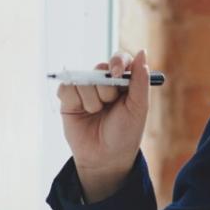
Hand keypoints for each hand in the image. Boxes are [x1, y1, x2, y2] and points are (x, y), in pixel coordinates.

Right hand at [57, 49, 151, 200]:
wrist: (105, 158)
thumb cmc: (125, 133)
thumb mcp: (138, 108)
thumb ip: (140, 80)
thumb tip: (142, 51)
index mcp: (123, 82)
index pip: (120, 59)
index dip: (118, 62)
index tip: (117, 73)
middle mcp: (104, 82)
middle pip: (100, 67)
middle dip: (106, 88)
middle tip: (110, 104)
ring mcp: (85, 90)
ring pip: (84, 79)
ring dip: (92, 100)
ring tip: (96, 113)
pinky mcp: (68, 99)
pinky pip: (67, 87)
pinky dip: (75, 100)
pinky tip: (82, 112)